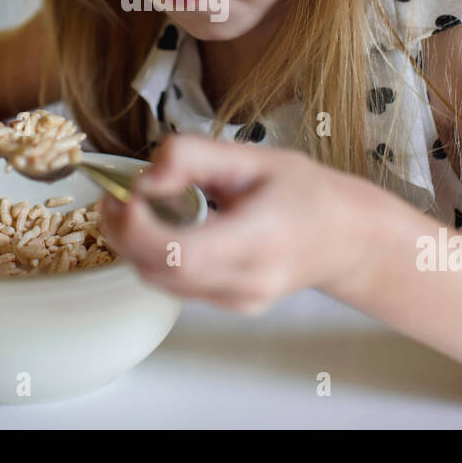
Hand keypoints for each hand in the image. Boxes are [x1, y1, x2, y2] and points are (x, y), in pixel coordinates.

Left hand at [99, 132, 370, 315]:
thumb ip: (195, 156)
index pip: (182, 253)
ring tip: (134, 208)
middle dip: (123, 235)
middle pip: (161, 273)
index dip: (138, 228)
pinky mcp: (230, 306)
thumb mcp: (254, 156)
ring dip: (134, 247)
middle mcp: (248, 280)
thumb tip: (146, 175)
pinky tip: (162, 229)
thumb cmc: (306, 194)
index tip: (125, 194)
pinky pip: (176, 287)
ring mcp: (239, 300)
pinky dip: (156, 258)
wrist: (346, 238)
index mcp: (260, 238)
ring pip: (161, 283)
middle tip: (115, 197)